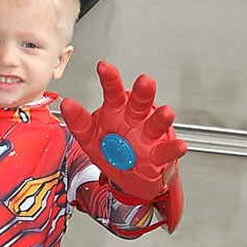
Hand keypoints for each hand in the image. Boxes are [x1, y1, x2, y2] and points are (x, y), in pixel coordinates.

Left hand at [61, 61, 186, 228]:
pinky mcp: (159, 155)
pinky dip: (175, 148)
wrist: (128, 179)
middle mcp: (135, 119)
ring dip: (162, 117)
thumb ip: (79, 121)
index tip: (104, 67)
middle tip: (145, 82)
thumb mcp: (89, 137)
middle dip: (143, 92)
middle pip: (140, 102)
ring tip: (166, 112)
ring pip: (156, 123)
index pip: (113, 92)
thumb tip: (66, 104)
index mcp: (117, 111)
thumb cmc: (111, 151)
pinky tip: (180, 145)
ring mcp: (149, 135)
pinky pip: (168, 150)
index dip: (109, 79)